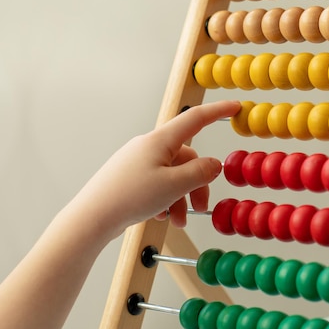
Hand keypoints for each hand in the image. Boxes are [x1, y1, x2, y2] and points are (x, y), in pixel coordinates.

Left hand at [68, 100, 240, 240]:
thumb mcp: (174, 185)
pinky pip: (158, 184)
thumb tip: (215, 164)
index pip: (195, 119)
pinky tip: (161, 217)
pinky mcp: (130, 178)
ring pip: (173, 175)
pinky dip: (166, 200)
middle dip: (197, 184)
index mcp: (159, 141)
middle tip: (201, 207)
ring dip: (181, 198)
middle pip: (186, 158)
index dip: (218, 111)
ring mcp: (138, 162)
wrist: (92, 217)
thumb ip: (200, 172)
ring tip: (178, 221)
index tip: (236, 107)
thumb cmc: (130, 197)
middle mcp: (148, 147)